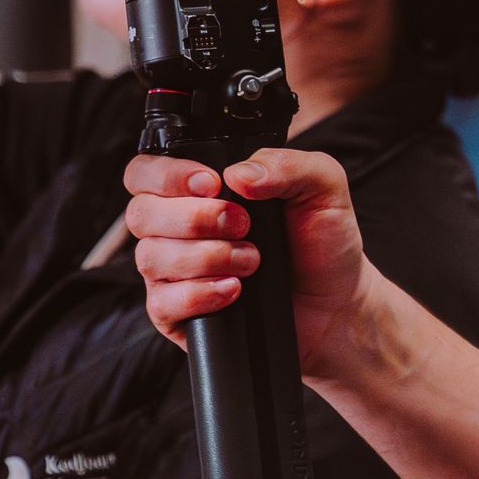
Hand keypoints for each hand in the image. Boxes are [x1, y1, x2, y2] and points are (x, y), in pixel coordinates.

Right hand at [123, 146, 380, 383]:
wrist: (336, 304)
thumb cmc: (323, 242)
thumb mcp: (322, 188)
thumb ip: (287, 164)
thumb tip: (238, 173)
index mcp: (199, 190)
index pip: (146, 172)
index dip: (167, 175)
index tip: (211, 185)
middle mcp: (176, 228)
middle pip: (142, 214)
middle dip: (193, 218)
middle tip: (243, 224)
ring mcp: (173, 272)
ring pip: (151, 258)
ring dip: (206, 257)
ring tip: (252, 260)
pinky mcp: (178, 314)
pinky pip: (162, 302)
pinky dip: (199, 294)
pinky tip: (233, 291)